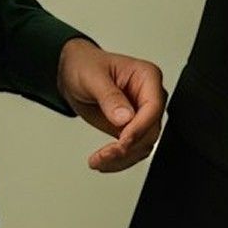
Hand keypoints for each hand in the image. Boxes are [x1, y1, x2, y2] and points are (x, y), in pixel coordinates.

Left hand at [56, 38, 165, 170]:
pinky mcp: (131, 128)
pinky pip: (132, 149)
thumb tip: (125, 118)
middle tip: (105, 156)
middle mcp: (149, 96)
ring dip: (123, 158)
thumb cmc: (86, 66)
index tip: (123, 142)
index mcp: (147, 77)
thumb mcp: (93, 77)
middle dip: (128, 147)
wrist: (73, 73)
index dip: (139, 128)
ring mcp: (141, 114)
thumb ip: (110, 97)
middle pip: (150, 130)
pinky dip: (119, 160)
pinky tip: (103, 161)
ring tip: (98, 161)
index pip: (153, 107)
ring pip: (143, 144)